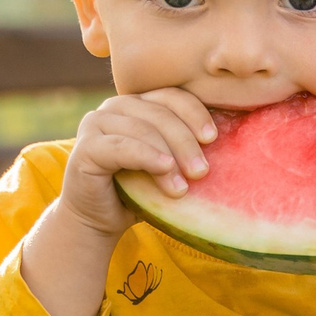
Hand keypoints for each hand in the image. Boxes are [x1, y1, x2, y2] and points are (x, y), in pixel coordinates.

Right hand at [59, 86, 217, 240]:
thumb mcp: (167, 166)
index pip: (171, 96)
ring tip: (183, 186)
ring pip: (143, 130)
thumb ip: (185, 150)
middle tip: (202, 172)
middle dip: (185, 141)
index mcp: (138, 104)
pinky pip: (121, 147)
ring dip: (169, 157)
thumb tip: (232, 144)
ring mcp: (96, 124)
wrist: (98, 219)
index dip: (194, 113)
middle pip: (160, 113)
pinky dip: (146, 156)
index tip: (213, 138)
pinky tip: (164, 169)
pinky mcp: (84, 148)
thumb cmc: (138, 192)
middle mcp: (116, 107)